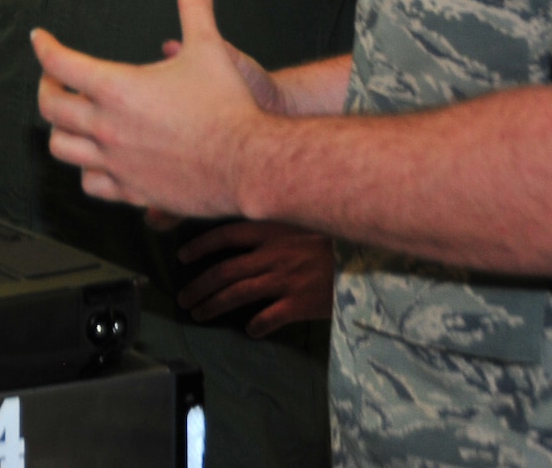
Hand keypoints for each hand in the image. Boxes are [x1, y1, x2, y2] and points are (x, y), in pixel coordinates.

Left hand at [33, 0, 266, 217]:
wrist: (249, 162)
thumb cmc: (227, 104)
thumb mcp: (210, 46)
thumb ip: (195, 4)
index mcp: (116, 88)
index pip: (59, 63)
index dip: (44, 46)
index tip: (39, 38)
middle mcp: (106, 126)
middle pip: (50, 107)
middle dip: (46, 87)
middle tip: (54, 79)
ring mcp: (115, 162)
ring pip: (62, 148)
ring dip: (60, 129)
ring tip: (70, 118)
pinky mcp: (131, 191)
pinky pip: (90, 183)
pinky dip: (86, 169)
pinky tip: (96, 159)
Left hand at [175, 220, 333, 337]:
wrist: (368, 258)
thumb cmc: (337, 240)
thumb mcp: (306, 221)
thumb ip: (279, 227)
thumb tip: (254, 235)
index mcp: (273, 229)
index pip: (226, 234)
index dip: (200, 245)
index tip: (182, 255)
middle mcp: (274, 253)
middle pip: (225, 269)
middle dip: (199, 285)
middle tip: (183, 298)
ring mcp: (286, 278)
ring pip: (238, 293)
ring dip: (214, 304)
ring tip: (199, 314)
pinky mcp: (300, 302)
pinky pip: (269, 317)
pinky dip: (256, 325)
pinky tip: (250, 331)